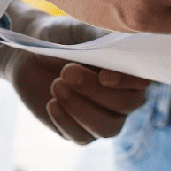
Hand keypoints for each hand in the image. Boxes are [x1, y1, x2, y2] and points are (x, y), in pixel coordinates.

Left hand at [9, 52, 150, 143]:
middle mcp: (122, 97)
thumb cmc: (60, 38)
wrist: (28, 54)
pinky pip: (82, 137)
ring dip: (81, 109)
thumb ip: (102, 39)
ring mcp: (103, 117)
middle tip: (66, 73)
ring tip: (56, 86)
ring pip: (107, 128)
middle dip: (95, 91)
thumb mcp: (80, 32)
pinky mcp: (80, 131)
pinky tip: (51, 104)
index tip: (103, 76)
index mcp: (128, 70)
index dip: (127, 82)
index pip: (142, 82)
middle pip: (126, 105)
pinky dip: (66, 121)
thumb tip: (121, 48)